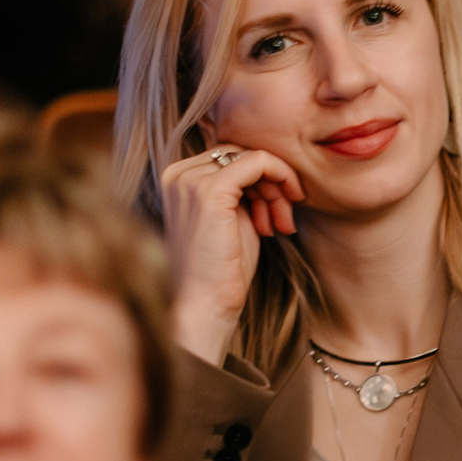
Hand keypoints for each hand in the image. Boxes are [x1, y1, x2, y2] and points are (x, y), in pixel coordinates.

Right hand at [158, 143, 304, 364]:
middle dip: (271, 183)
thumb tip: (271, 165)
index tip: (275, 215)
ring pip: (253, 157)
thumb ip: (242, 190)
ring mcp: (191, 180)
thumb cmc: (220, 271)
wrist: (204, 306)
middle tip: (283, 219)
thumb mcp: (231, 219)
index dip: (261, 181)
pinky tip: (282, 217)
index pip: (230, 157)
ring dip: (278, 188)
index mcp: (178, 178)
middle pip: (241, 154)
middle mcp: (179, 173)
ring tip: (281, 224)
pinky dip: (281, 179)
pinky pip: (259, 162)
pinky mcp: (210, 191)